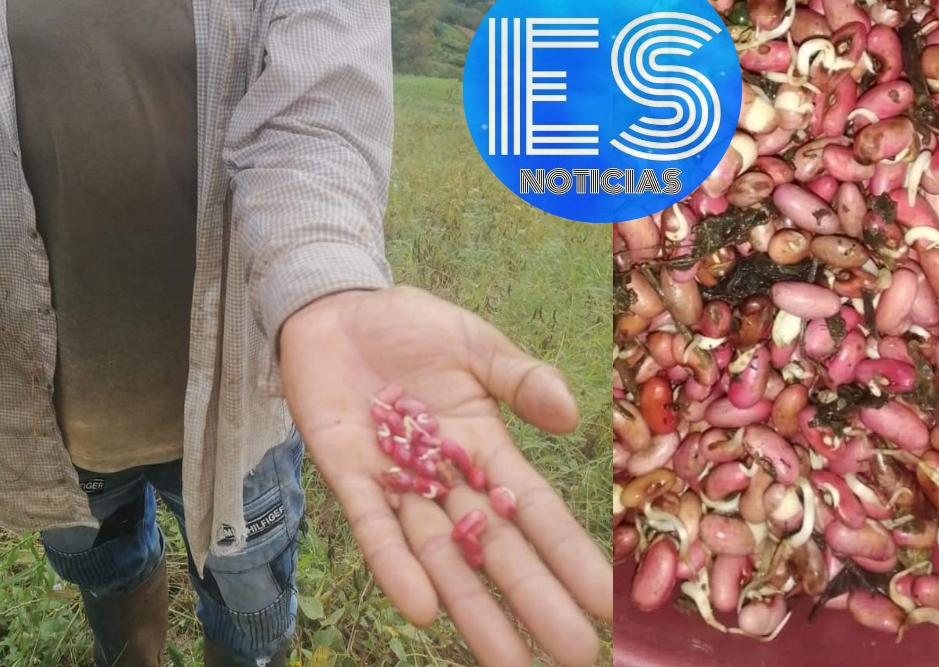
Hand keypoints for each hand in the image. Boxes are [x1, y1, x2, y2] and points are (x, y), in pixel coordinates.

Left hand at [281, 285, 610, 666]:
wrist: (333, 306)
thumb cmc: (408, 327)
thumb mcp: (475, 344)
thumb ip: (520, 378)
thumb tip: (572, 414)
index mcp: (484, 446)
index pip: (534, 510)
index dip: (568, 554)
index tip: (605, 602)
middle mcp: (444, 477)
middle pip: (494, 548)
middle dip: (532, 600)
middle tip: (572, 655)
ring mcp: (396, 480)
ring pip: (439, 556)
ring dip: (471, 607)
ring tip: (508, 662)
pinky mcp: (346, 473)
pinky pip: (373, 528)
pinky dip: (394, 566)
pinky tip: (420, 608)